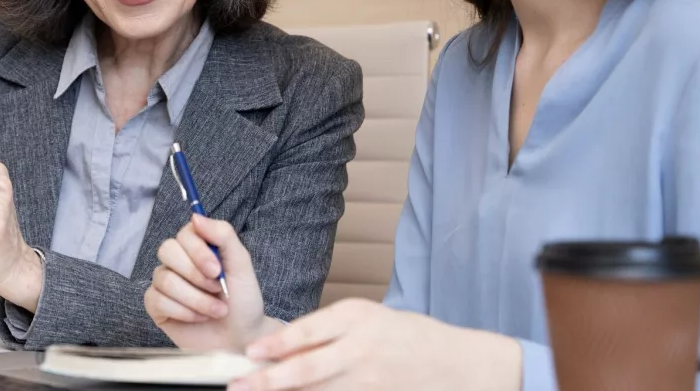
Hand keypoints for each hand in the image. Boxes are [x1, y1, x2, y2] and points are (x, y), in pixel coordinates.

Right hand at [145, 214, 280, 352]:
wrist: (240, 338)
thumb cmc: (242, 301)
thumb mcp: (241, 264)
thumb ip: (222, 235)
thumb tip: (195, 216)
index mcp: (197, 246)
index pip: (185, 233)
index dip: (198, 250)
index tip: (217, 270)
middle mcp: (177, 261)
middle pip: (167, 250)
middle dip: (195, 275)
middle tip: (218, 289)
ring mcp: (164, 282)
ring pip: (164, 279)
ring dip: (196, 298)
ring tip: (216, 309)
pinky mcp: (156, 305)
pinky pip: (157, 300)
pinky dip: (183, 311)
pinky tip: (199, 317)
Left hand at [230, 299, 520, 390]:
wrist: (460, 363)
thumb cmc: (409, 335)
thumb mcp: (370, 318)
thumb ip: (331, 330)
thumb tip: (284, 347)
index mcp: (358, 316)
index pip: (308, 330)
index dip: (277, 344)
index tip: (251, 353)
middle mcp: (362, 347)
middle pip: (308, 368)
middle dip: (268, 379)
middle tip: (239, 385)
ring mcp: (372, 379)